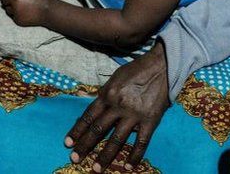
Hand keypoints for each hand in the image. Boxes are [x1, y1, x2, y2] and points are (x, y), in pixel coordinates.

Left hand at [0, 0, 50, 26]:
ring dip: (10, 7)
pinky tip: (23, 12)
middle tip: (15, 1)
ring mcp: (15, 11)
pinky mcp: (17, 19)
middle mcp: (15, 0)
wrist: (48, 11)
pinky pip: (11, 15)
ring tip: (20, 7)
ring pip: (6, 8)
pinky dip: (15, 14)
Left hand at [65, 42, 169, 171]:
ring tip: (96, 169)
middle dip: (85, 146)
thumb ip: (104, 93)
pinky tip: (129, 167)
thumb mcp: (115, 78)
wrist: (161, 66)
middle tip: (75, 159)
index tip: (68, 143)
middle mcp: (118, 106)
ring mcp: (134, 114)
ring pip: (116, 140)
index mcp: (108, 94)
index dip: (77, 131)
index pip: (88, 117)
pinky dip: (135, 156)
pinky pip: (141, 142)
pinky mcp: (150, 120)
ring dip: (105, 156)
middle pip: (98, 130)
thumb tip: (89, 102)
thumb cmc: (136, 70)